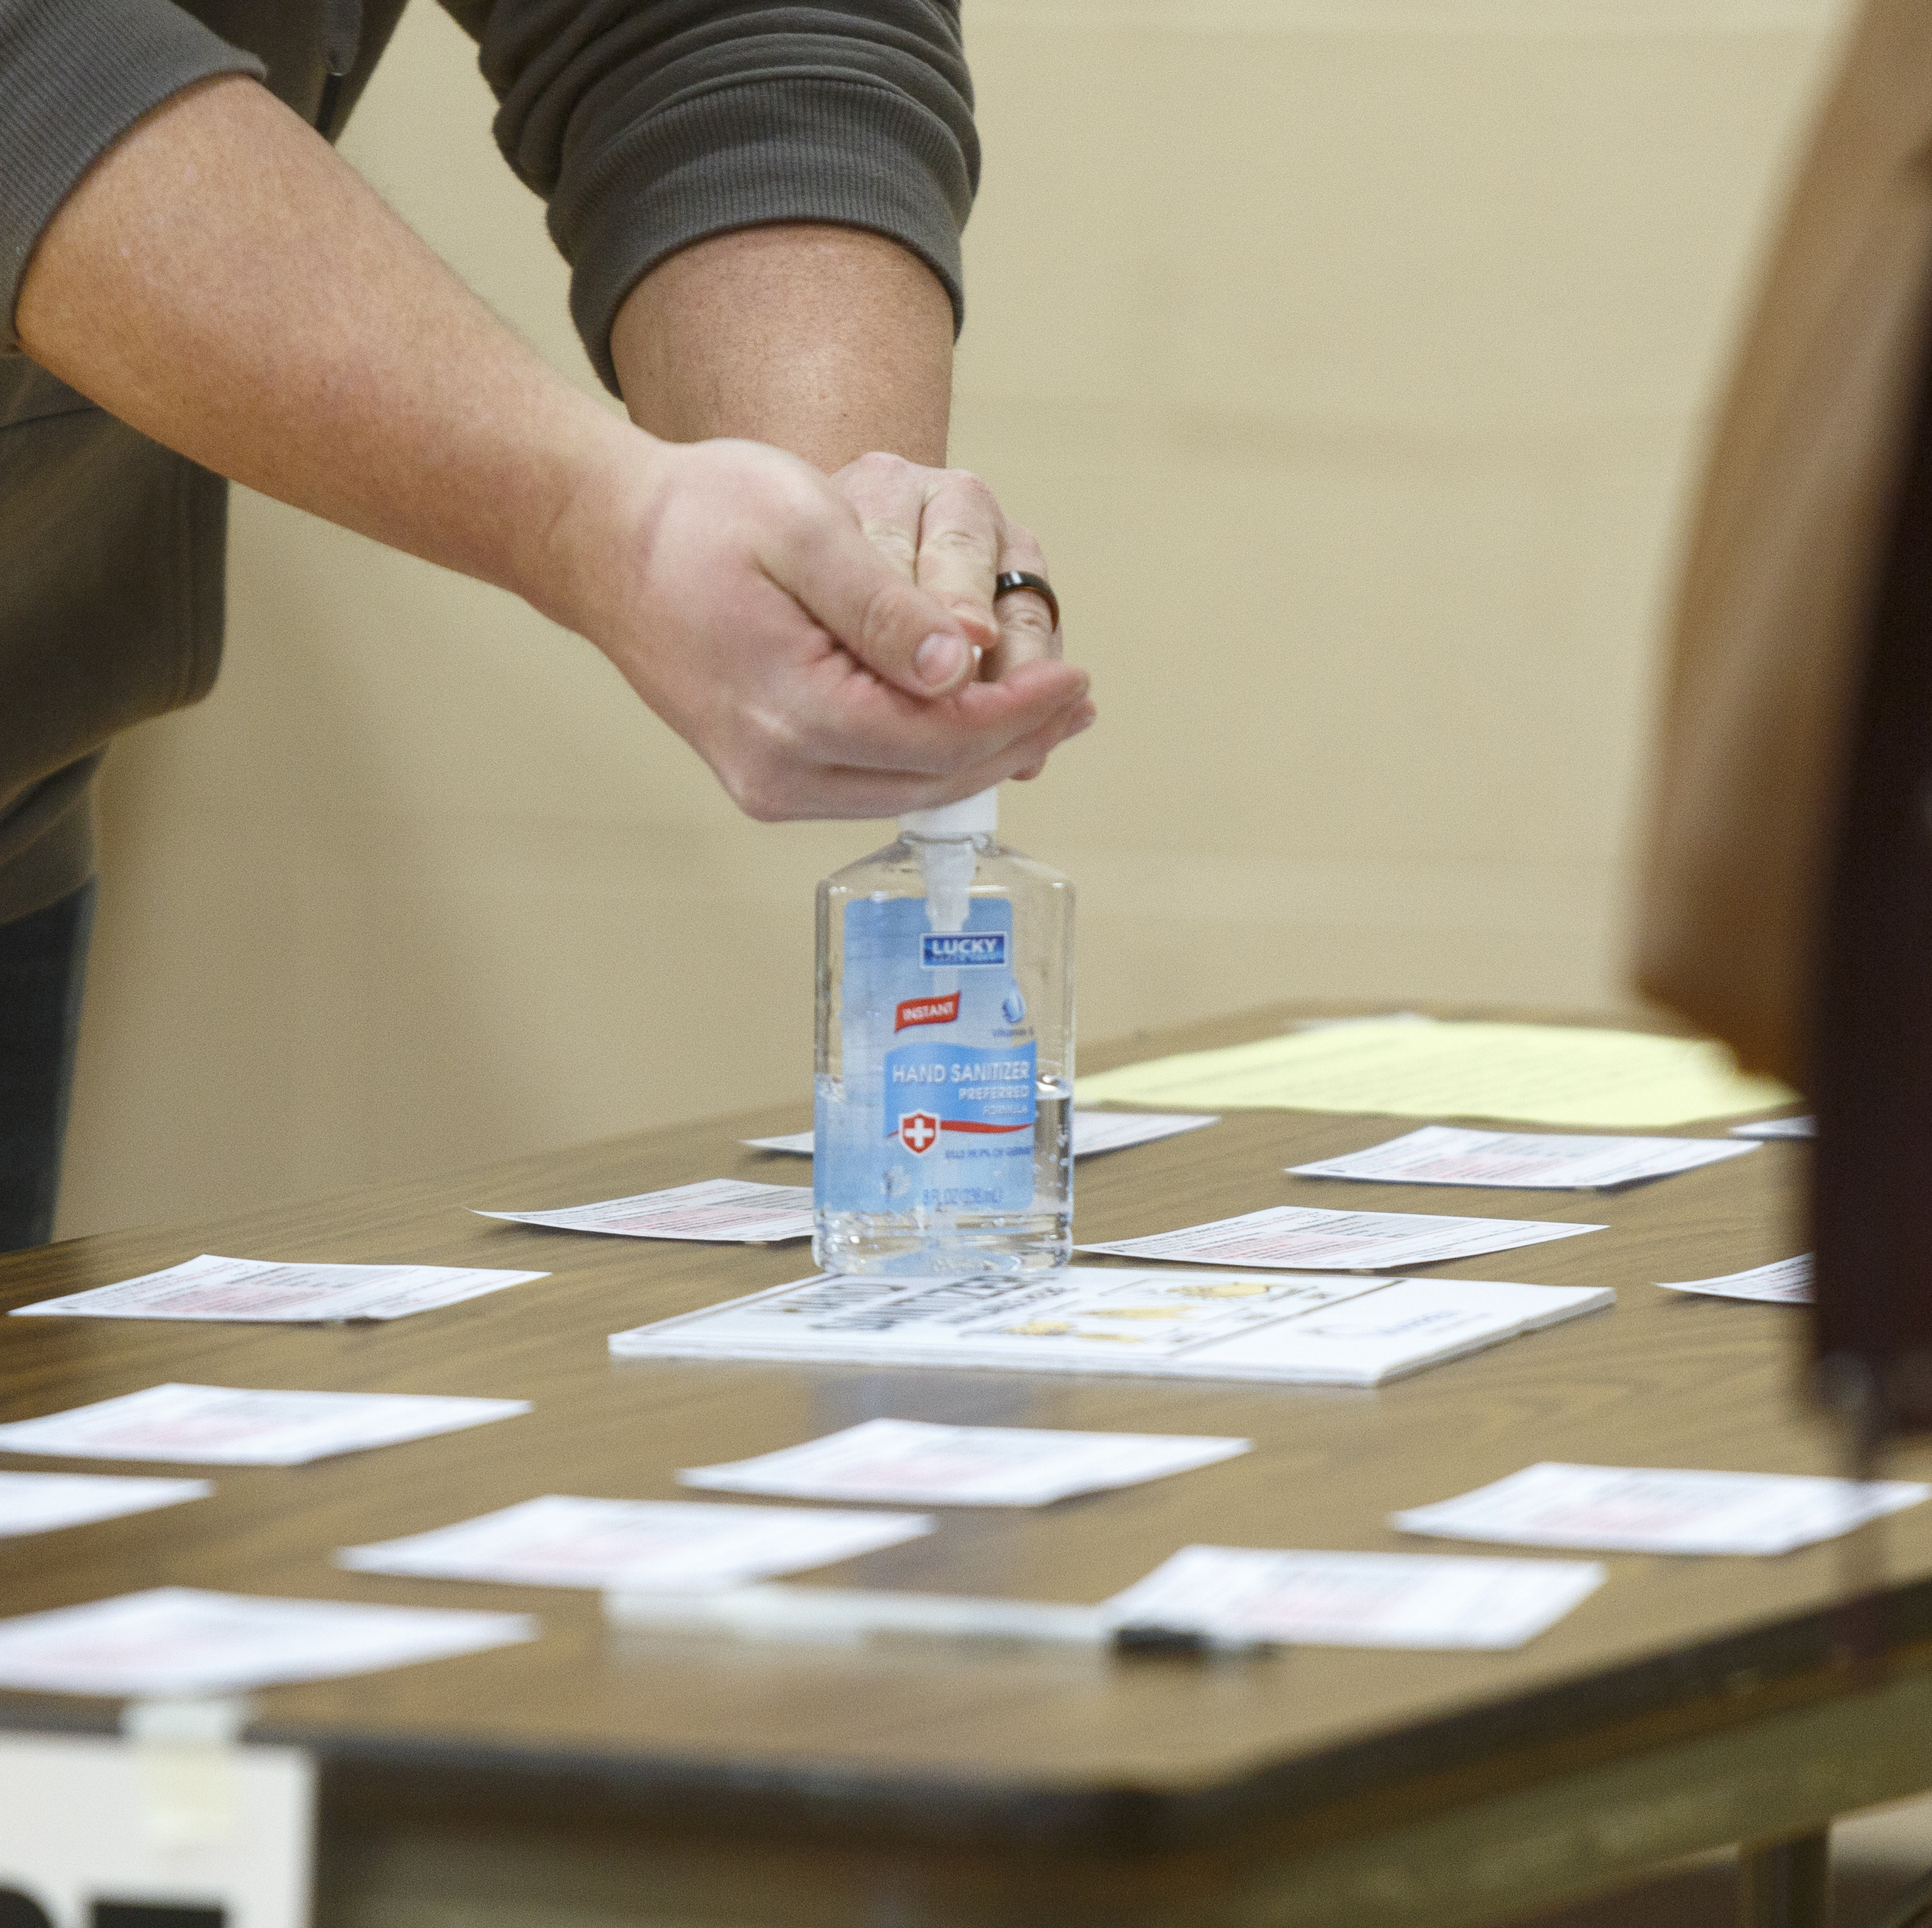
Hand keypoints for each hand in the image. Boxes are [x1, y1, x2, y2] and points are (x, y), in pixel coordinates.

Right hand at [547, 431, 1094, 819]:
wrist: (607, 545)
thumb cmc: (698, 519)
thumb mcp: (803, 528)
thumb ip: (884, 604)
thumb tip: (959, 666)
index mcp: (791, 715)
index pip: (941, 737)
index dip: (1019, 713)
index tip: (1075, 680)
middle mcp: (779, 773)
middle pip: (934, 778)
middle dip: (1016, 741)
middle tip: (1079, 703)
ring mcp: (771, 783)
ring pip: (908, 788)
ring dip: (981, 753)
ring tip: (1045, 713)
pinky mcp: (770, 775)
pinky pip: (875, 778)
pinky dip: (932, 754)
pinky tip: (970, 720)